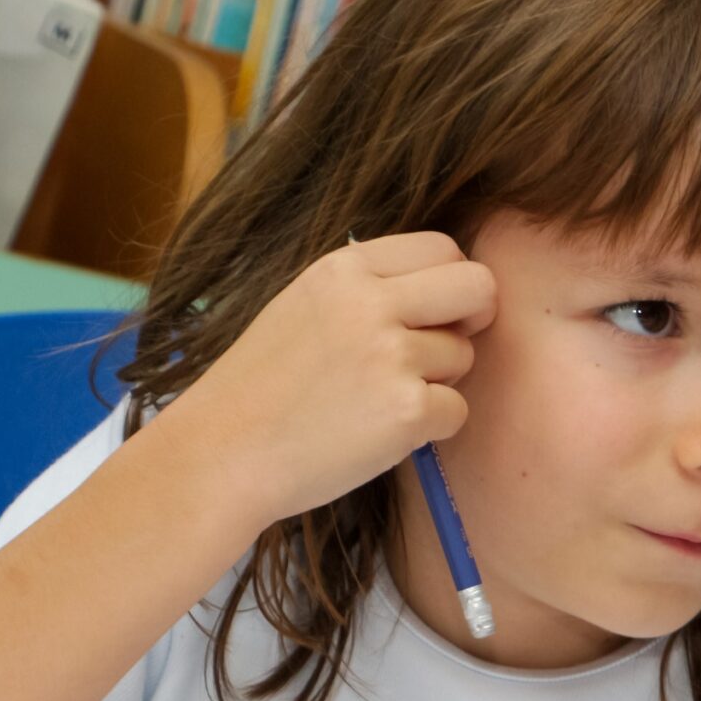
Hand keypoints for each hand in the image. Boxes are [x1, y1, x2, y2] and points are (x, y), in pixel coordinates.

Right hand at [156, 232, 495, 531]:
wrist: (221, 453)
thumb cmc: (264, 387)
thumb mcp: (305, 305)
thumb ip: (371, 289)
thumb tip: (446, 289)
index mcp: (344, 268)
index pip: (442, 247)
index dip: (450, 284)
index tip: (435, 313)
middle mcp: (371, 302)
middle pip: (478, 286)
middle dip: (472, 319)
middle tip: (439, 352)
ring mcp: (391, 354)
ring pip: (466, 355)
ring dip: (439, 381)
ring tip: (377, 399)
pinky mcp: (407, 409)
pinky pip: (458, 411)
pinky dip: (431, 427)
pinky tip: (380, 432)